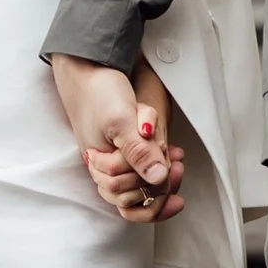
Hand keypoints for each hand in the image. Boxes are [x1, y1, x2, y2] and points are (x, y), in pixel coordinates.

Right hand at [52, 52, 183, 222]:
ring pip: (142, 184)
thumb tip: (159, 179)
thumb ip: (138, 152)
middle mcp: (105, 169)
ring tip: (176, 157)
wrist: (89, 66)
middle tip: (178, 165)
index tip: (175, 174)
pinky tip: (173, 153)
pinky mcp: (123, 147)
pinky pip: (144, 166)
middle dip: (161, 182)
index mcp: (100, 168)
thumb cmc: (99, 92)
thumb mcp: (121, 121)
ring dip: (162, 171)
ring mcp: (114, 159)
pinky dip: (160, 162)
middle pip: (137, 196)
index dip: (154, 195)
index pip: (129, 201)